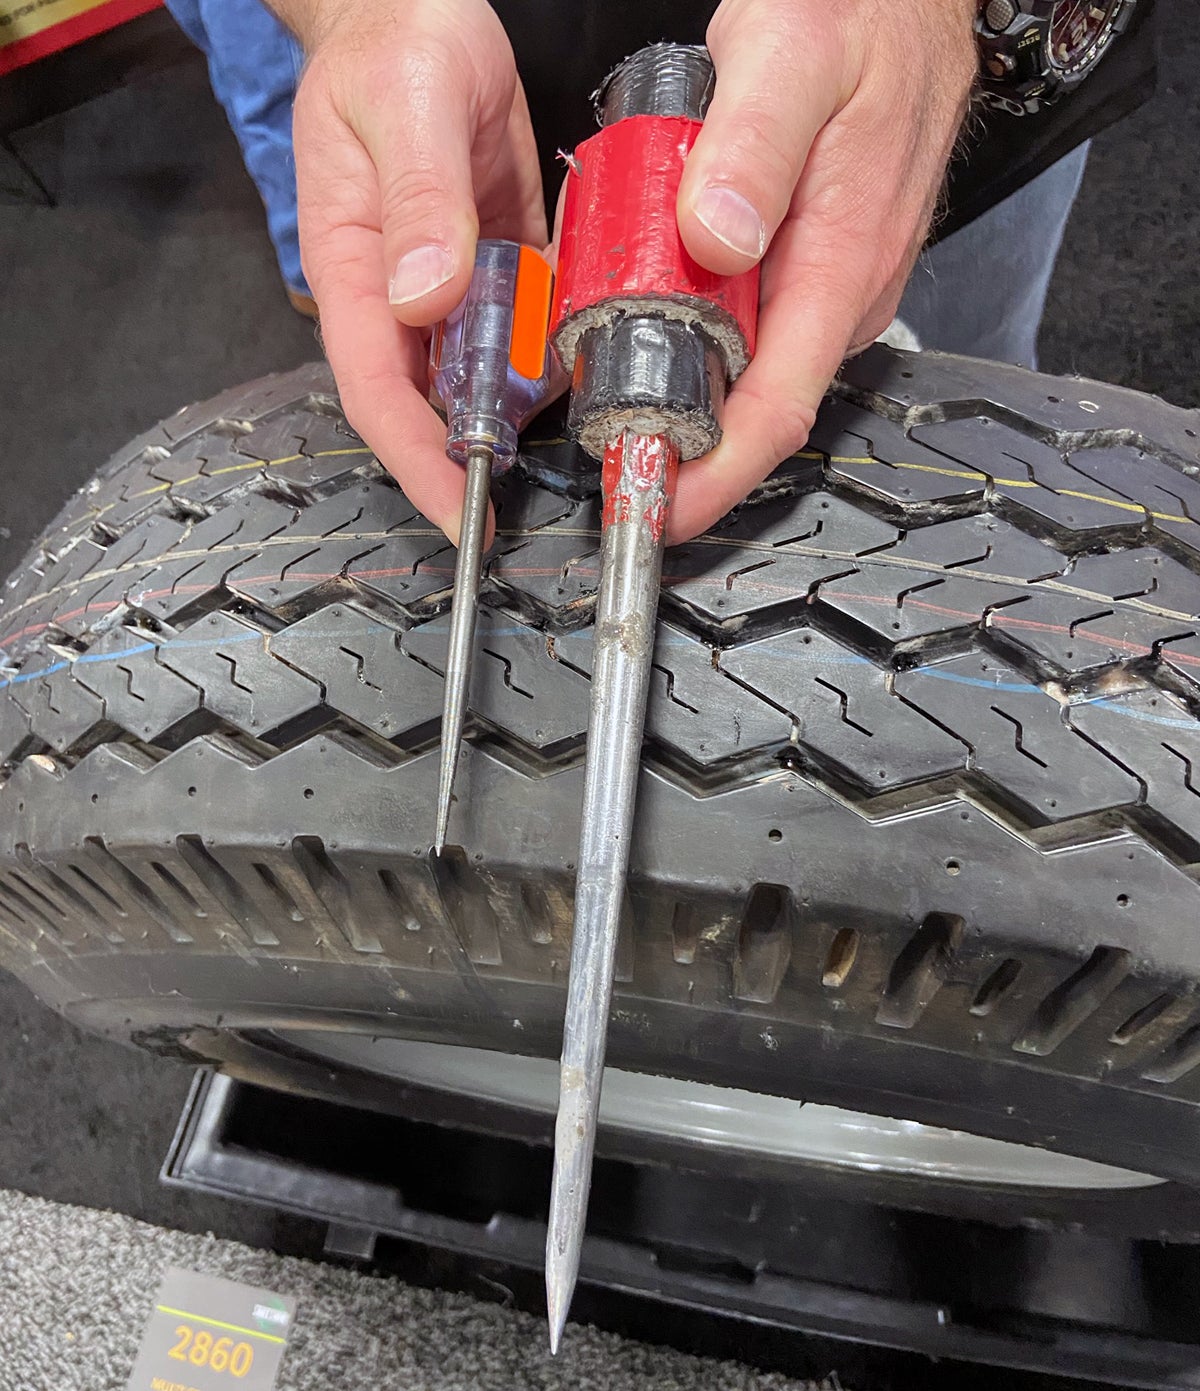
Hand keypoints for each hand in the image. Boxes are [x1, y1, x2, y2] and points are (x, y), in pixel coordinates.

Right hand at [282, 0, 545, 542]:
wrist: (416, 12)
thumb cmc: (390, 46)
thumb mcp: (406, 106)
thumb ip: (418, 199)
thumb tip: (426, 295)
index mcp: (357, 269)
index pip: (377, 392)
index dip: (417, 463)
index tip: (459, 515)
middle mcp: (400, 295)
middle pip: (430, 404)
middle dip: (472, 463)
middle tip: (529, 510)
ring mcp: (448, 288)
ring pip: (481, 377)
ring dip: (521, 415)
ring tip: (578, 450)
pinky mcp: (494, 268)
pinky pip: (522, 333)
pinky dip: (550, 359)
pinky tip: (590, 372)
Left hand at [665, 0, 977, 542]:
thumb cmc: (859, 14)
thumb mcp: (789, 52)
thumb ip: (750, 147)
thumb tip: (715, 239)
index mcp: (840, 261)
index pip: (776, 408)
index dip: (713, 476)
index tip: (656, 508)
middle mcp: (843, 291)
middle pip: (758, 406)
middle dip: (685, 447)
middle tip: (609, 453)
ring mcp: (833, 285)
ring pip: (754, 369)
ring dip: (690, 394)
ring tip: (620, 393)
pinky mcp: (820, 269)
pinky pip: (757, 327)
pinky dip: (707, 343)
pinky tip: (664, 327)